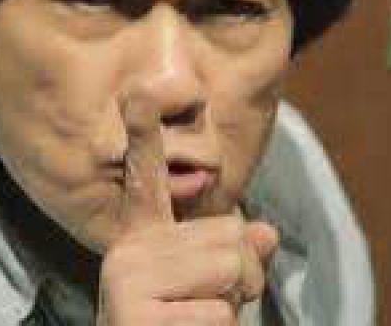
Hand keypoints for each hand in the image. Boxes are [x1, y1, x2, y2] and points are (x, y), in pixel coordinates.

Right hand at [96, 95, 278, 324]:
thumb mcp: (207, 286)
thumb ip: (230, 252)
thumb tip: (265, 232)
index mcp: (141, 237)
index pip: (145, 176)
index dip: (143, 131)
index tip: (140, 88)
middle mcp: (126, 250)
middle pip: (227, 236)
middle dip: (241, 276)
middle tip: (210, 304)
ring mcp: (125, 283)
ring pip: (229, 270)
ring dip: (234, 304)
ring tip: (197, 322)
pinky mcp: (134, 319)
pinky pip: (219, 314)